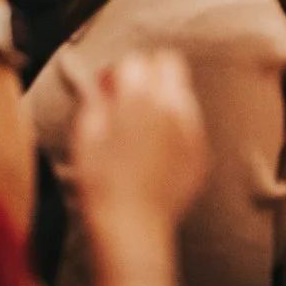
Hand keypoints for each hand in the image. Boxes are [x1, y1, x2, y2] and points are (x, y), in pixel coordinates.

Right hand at [70, 52, 208, 227]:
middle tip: (129, 96)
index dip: (117, 74)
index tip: (106, 91)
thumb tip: (99, 85)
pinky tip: (157, 148)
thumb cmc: (100, 183)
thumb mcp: (85, 136)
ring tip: (142, 125)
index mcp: (138, 97)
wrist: (132, 225)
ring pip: (183, 90)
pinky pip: (191, 120)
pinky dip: (175, 123)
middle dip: (149, 72)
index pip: (135, 60)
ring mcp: (191, 125)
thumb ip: (95, 101)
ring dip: (164, 96)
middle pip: (168, 62)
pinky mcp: (201, 147)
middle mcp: (171, 104)